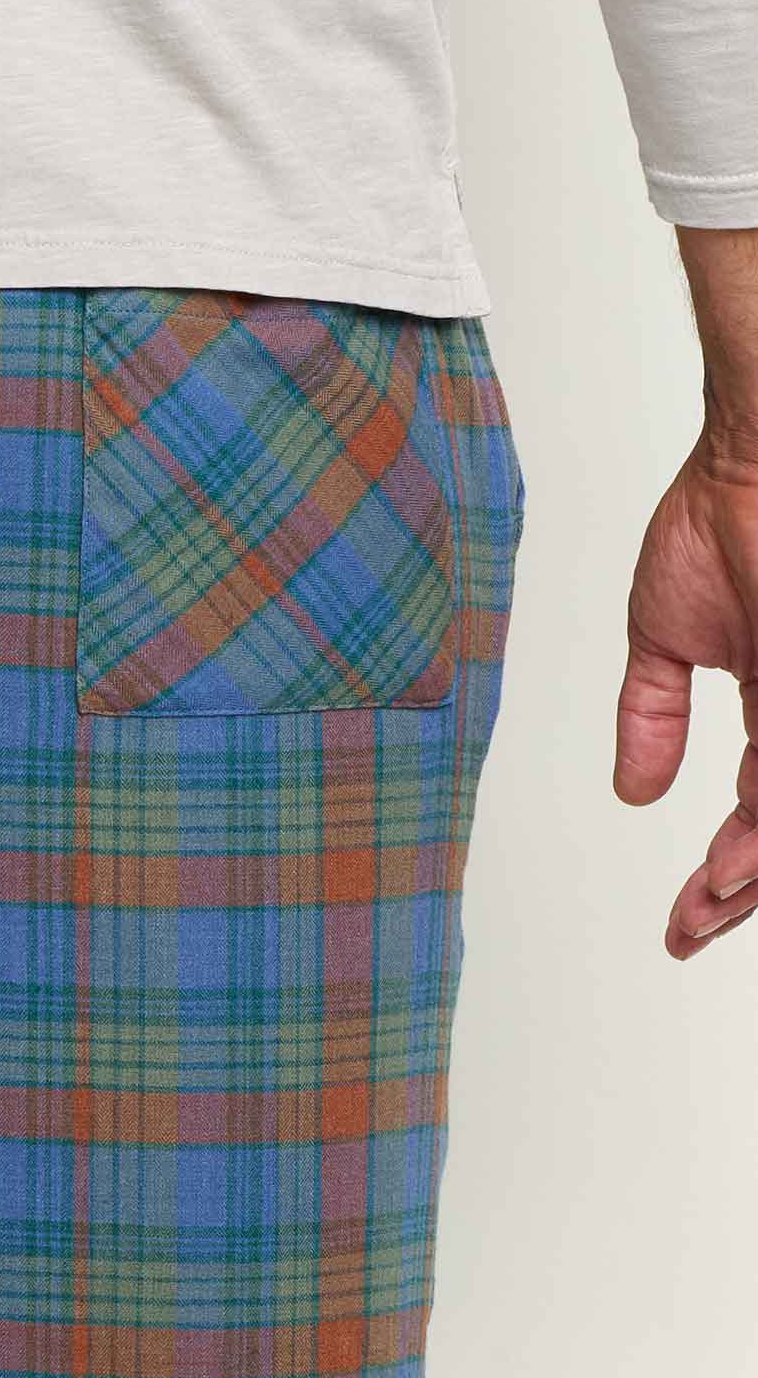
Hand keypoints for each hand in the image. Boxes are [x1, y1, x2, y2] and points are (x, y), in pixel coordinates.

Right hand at [615, 430, 757, 956]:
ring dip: (753, 873)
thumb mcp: (664, 636)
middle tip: (697, 923)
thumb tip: (632, 790)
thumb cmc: (723, 513)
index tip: (686, 912)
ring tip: (713, 902)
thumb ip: (650, 716)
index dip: (723, 870)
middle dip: (741, 891)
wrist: (755, 454)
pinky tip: (737, 863)